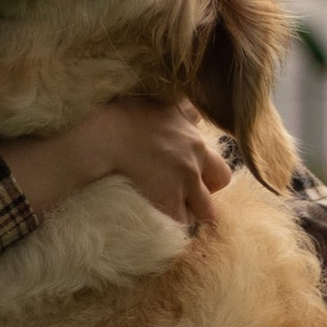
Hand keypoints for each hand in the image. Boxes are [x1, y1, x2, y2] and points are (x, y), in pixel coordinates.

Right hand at [1, 96, 230, 232]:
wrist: (104, 136)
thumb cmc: (121, 113)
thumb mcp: (155, 102)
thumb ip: (176, 105)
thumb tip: (187, 101)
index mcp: (192, 131)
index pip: (215, 151)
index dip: (205, 165)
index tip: (193, 172)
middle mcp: (195, 155)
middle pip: (222, 178)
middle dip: (208, 187)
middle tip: (188, 192)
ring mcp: (185, 181)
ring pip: (207, 209)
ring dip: (193, 211)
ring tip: (175, 214)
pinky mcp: (170, 202)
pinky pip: (181, 224)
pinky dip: (172, 226)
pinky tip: (160, 224)